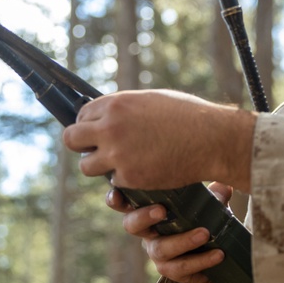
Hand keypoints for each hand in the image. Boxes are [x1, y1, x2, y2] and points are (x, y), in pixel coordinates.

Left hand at [63, 89, 254, 191]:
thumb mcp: (151, 100)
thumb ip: (124, 108)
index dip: (90, 126)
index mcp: (116, 104)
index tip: (100, 133)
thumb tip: (108, 114)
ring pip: (87, 166)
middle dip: (84, 146)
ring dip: (101, 166)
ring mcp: (118, 154)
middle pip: (72, 140)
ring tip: (122, 163)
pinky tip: (145, 170)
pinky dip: (127, 179)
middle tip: (100, 150)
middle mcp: (110, 127)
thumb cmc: (188, 115)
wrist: (211, 138)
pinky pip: (115, 181)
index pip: (81, 116)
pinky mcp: (129, 177)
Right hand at [108, 182, 235, 282]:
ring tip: (206, 233)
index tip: (118, 194)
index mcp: (149, 210)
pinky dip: (201, 263)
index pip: (123, 202)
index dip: (115, 199)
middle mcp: (147, 233)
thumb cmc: (204, 216)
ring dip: (183, 241)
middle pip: (133, 226)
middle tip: (162, 211)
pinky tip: (218, 255)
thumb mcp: (209, 200)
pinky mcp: (174, 271)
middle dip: (144, 217)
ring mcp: (158, 254)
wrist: (219, 247)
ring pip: (161, 251)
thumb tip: (223, 187)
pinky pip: (182, 271)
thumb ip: (214, 193)